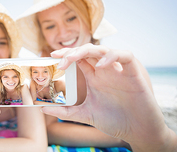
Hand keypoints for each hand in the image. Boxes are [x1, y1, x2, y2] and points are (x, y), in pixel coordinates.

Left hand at [42, 44, 170, 149]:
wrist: (137, 131)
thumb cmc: (114, 120)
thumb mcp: (85, 115)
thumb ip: (66, 111)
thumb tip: (43, 109)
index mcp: (94, 77)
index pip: (78, 58)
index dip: (66, 54)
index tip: (51, 57)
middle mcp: (104, 70)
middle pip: (87, 51)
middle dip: (72, 51)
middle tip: (58, 57)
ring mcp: (118, 70)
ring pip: (103, 49)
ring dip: (87, 50)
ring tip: (72, 58)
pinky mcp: (133, 73)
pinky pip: (125, 56)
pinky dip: (113, 56)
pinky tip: (100, 66)